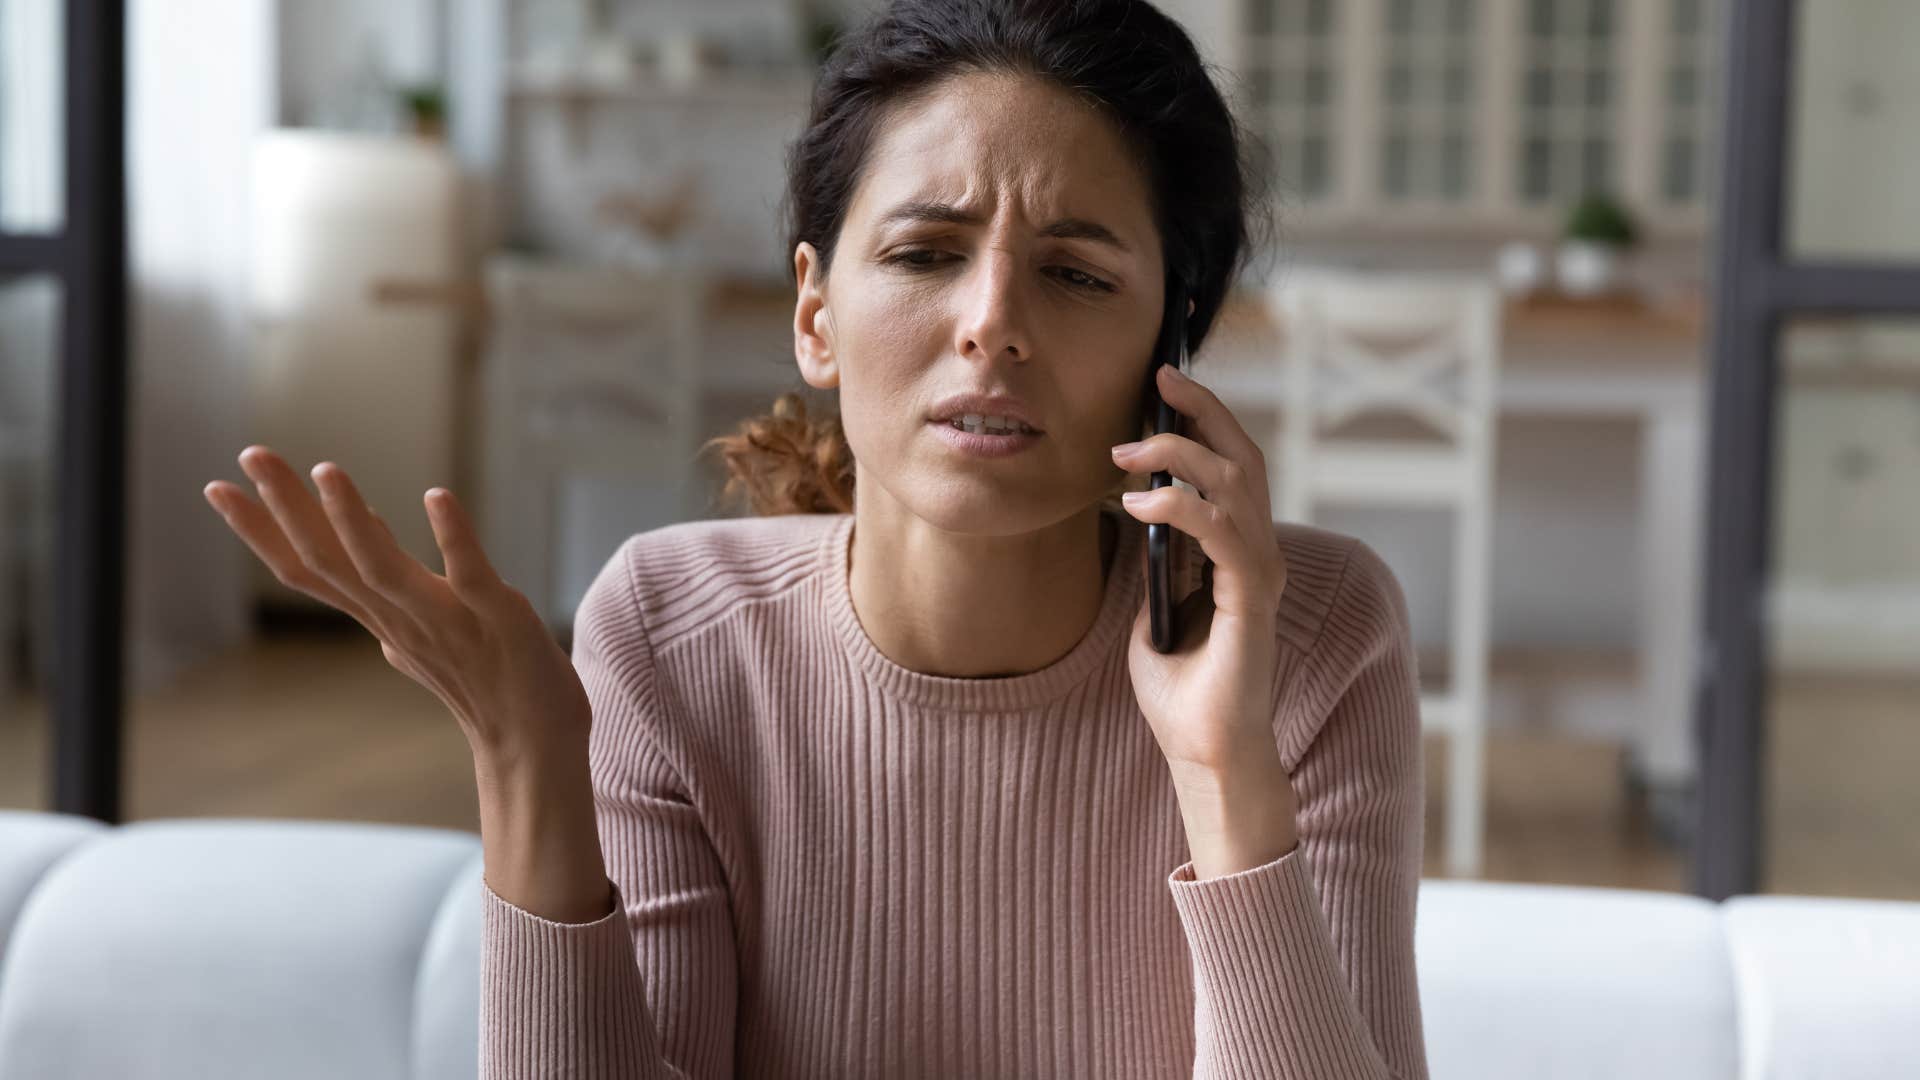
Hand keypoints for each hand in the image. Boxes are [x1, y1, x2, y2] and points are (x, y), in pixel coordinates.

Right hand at [204, 446, 589, 761]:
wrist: (534, 748)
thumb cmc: (485, 685)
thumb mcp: (423, 631)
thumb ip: (391, 593)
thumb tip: (367, 548)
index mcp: (381, 620)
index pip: (309, 571)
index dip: (262, 531)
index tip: (216, 487)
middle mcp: (401, 621)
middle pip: (329, 563)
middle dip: (286, 507)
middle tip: (250, 452)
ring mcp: (448, 623)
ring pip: (382, 572)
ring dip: (352, 521)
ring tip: (327, 470)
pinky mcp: (500, 621)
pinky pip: (471, 578)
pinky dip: (453, 538)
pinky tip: (436, 496)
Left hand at [1111, 364, 1293, 787]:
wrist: (1204, 752)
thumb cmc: (1181, 692)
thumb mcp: (1152, 612)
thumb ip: (1153, 566)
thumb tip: (1131, 520)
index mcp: (1240, 554)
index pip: (1232, 468)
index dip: (1204, 421)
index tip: (1162, 385)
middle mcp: (1259, 555)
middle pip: (1244, 458)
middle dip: (1204, 411)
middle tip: (1161, 378)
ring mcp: (1260, 575)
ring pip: (1236, 485)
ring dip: (1180, 455)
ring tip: (1126, 450)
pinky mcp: (1251, 600)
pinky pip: (1222, 533)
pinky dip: (1180, 508)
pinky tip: (1139, 504)